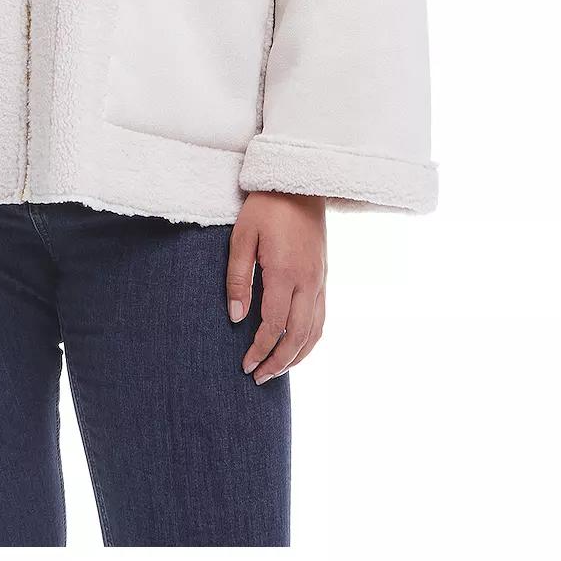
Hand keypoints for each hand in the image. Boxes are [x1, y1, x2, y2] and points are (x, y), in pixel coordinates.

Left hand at [226, 190, 326, 382]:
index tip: (245, 365)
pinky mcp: (325, 276)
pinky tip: (297, 346)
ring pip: (315, 331)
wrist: (300, 183)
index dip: (259, 349)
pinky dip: (311, 339)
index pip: (274, 325)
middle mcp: (309, 281)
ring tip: (277, 370)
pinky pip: (322, 317)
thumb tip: (235, 318)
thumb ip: (238, 279)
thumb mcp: (241, 238)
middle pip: (298, 336)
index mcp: (286, 272)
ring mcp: (321, 280)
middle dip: (278, 362)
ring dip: (297, 356)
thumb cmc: (265, 207)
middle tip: (258, 378)